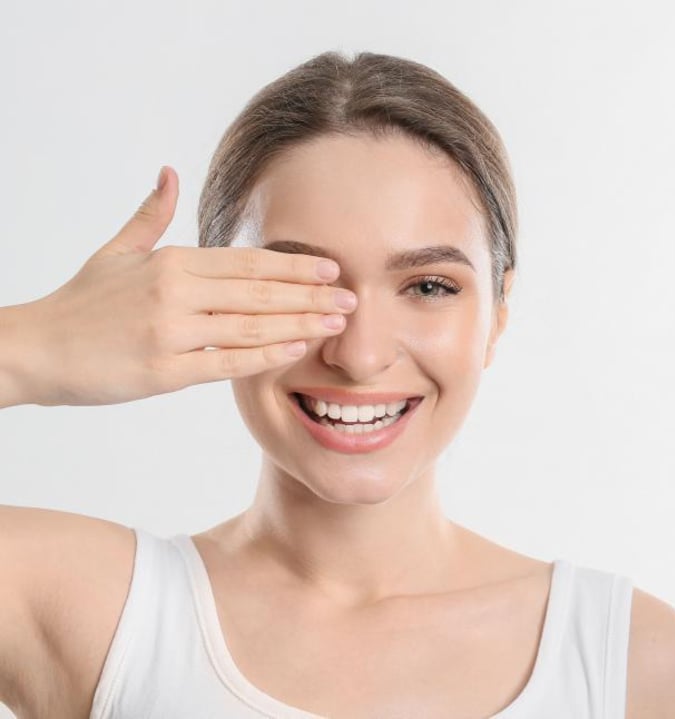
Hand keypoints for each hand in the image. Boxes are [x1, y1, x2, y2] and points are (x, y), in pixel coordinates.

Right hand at [25, 166, 353, 406]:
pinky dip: (265, 354)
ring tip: (336, 324)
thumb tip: (168, 172)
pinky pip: (227, 362)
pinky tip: (296, 348)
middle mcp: (176, 292)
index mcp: (172, 262)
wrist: (35, 349)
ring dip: (300, 323)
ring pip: (251, 325)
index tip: (331, 267)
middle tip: (352, 299)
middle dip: (311, 294)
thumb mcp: (116, 252)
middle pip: (259, 291)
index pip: (248, 261)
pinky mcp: (165, 371)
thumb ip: (151, 216)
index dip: (293, 264)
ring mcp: (172, 332)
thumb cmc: (82, 303)